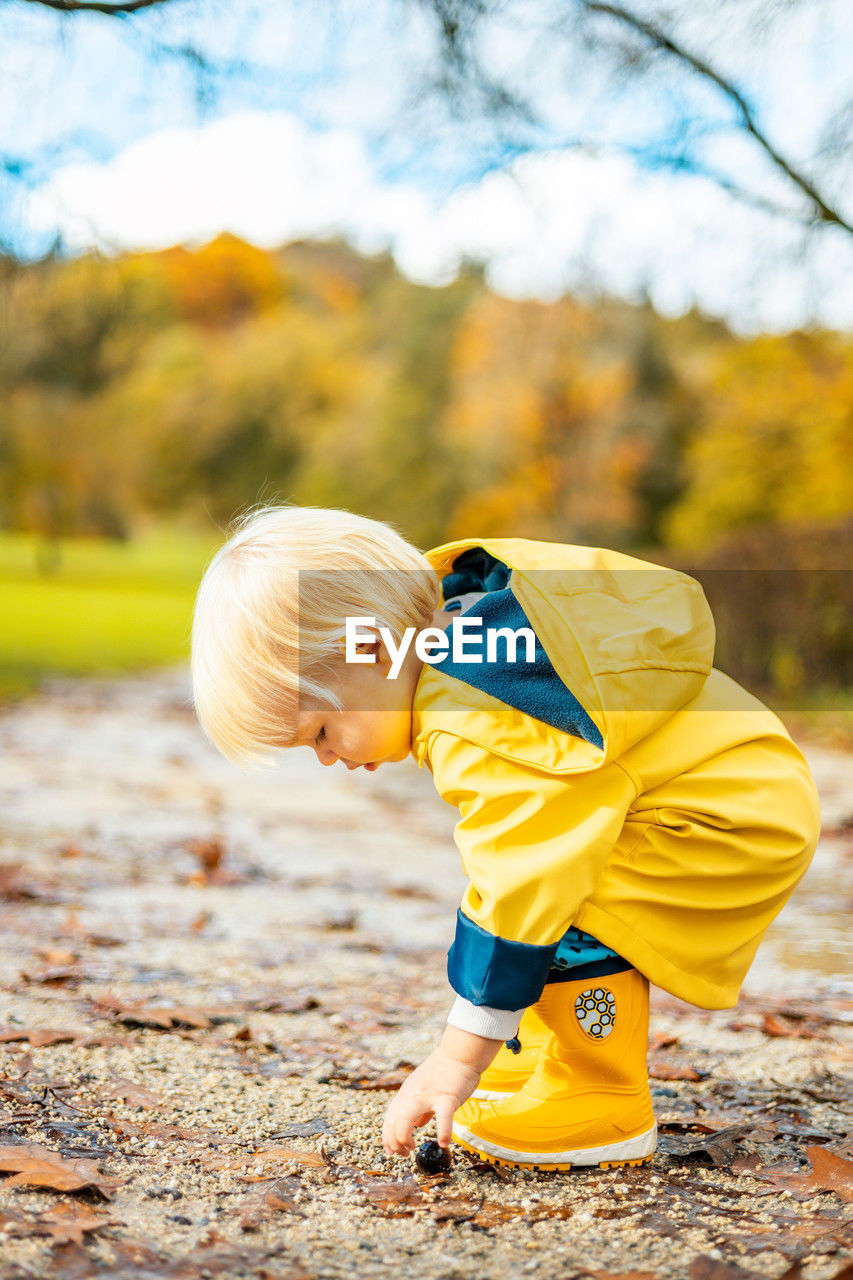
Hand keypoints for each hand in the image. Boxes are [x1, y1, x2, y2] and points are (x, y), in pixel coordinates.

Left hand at [382, 1027, 500, 1155]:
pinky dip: (442, 1132)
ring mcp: (429, 1095)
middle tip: (405, 1153)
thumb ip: (420, 1107)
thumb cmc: (445, 1071)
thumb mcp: (424, 1087)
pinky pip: (443, 1117)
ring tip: (413, 1149)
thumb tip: (419, 1124)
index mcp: (407, 1092)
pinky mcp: (447, 1096)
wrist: (460, 1053)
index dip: (388, 1137)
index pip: (390, 1118)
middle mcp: (413, 1094)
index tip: (393, 1150)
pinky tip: (443, 1143)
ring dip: (404, 1137)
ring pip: (406, 1117)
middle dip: (394, 1142)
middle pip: (393, 1120)